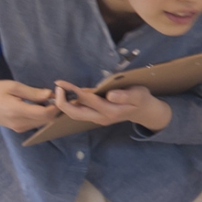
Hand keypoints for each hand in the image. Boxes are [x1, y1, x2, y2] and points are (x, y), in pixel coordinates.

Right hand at [0, 71, 56, 132]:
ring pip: (42, 122)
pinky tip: (37, 105)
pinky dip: (40, 115)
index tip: (58, 94)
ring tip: (46, 99)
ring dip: (48, 112)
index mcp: (16, 111)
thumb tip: (50, 95)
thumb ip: (33, 92)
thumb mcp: (13, 86)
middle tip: (55, 96)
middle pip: (46, 119)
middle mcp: (18, 123)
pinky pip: (35, 123)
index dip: (56, 104)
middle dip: (54, 109)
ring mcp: (18, 127)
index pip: (45, 113)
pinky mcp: (17, 128)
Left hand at [52, 82, 172, 131]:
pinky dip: (71, 104)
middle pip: (75, 114)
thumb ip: (126, 95)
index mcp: (111, 110)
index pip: (87, 100)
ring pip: (76, 114)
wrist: (145, 111)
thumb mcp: (139, 94)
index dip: (72, 91)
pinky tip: (68, 93)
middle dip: (62, 102)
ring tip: (60, 89)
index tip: (60, 83)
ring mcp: (98, 118)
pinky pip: (80, 112)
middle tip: (57, 87)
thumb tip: (110, 95)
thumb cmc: (142, 99)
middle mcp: (102, 117)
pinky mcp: (97, 116)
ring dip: (65, 103)